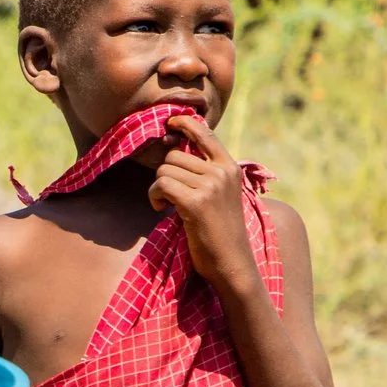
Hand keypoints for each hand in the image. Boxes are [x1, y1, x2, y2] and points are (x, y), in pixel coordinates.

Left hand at [149, 113, 259, 299]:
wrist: (232, 263)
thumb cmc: (220, 231)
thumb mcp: (220, 194)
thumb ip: (205, 172)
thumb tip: (173, 147)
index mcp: (230, 167)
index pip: (205, 133)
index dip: (184, 123)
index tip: (169, 123)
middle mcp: (222, 172)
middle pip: (174, 155)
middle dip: (164, 173)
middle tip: (168, 194)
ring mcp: (210, 186)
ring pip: (164, 170)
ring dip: (158, 188)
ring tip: (167, 204)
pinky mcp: (196, 202)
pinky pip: (161, 185)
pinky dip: (154, 197)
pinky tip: (162, 209)